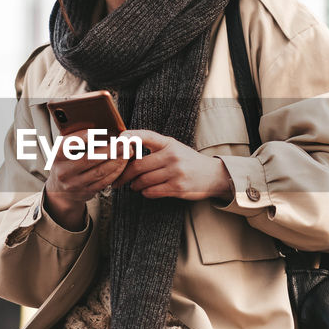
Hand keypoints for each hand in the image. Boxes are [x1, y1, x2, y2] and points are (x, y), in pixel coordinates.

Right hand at [43, 127, 129, 228]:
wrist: (60, 190)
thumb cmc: (65, 163)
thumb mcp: (63, 151)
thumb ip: (75, 139)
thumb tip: (96, 125)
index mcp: (57, 156)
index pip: (67, 145)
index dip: (81, 137)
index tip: (95, 131)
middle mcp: (64, 171)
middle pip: (89, 159)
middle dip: (110, 149)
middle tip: (123, 141)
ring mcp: (75, 184)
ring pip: (100, 172)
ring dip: (117, 160)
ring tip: (127, 151)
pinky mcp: (86, 192)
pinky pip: (104, 181)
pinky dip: (116, 171)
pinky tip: (123, 163)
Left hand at [115, 130, 233, 201]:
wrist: (213, 175)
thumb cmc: (188, 161)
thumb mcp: (174, 148)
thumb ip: (154, 148)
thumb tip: (125, 152)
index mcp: (169, 143)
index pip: (145, 136)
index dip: (129, 138)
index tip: (116, 143)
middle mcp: (172, 156)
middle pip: (138, 166)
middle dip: (124, 175)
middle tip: (118, 180)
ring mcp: (176, 172)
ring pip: (143, 181)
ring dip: (134, 185)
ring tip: (133, 186)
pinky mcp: (178, 188)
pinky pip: (152, 192)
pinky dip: (145, 192)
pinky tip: (146, 191)